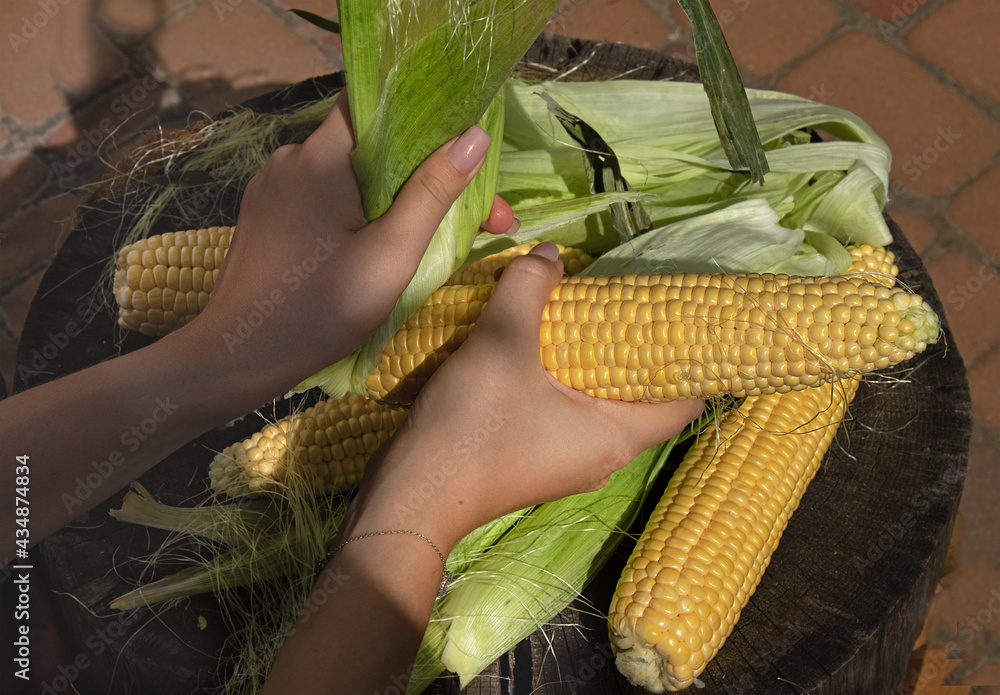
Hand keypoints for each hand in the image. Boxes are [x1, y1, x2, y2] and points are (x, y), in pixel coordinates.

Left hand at [191, 90, 515, 385]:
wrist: (238, 357)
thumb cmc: (320, 309)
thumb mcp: (391, 254)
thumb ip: (433, 192)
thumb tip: (475, 137)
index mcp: (321, 156)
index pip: (372, 104)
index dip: (420, 119)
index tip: (461, 152)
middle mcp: (290, 158)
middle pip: (366, 147)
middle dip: (421, 174)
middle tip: (479, 217)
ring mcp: (271, 188)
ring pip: (343, 176)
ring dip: (387, 198)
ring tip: (428, 236)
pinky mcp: (263, 217)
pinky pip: (319, 199)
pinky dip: (351, 213)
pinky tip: (372, 246)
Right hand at [352, 243, 704, 550]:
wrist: (412, 496)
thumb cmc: (470, 427)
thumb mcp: (502, 344)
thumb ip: (530, 288)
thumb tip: (550, 253)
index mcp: (615, 437)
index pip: (687, 402)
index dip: (695, 359)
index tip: (680, 315)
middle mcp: (603, 456)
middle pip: (644, 399)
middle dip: (639, 350)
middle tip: (626, 302)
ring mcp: (569, 463)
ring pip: (603, 405)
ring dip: (597, 363)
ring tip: (584, 315)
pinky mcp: (538, 462)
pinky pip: (571, 415)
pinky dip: (567, 381)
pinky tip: (541, 348)